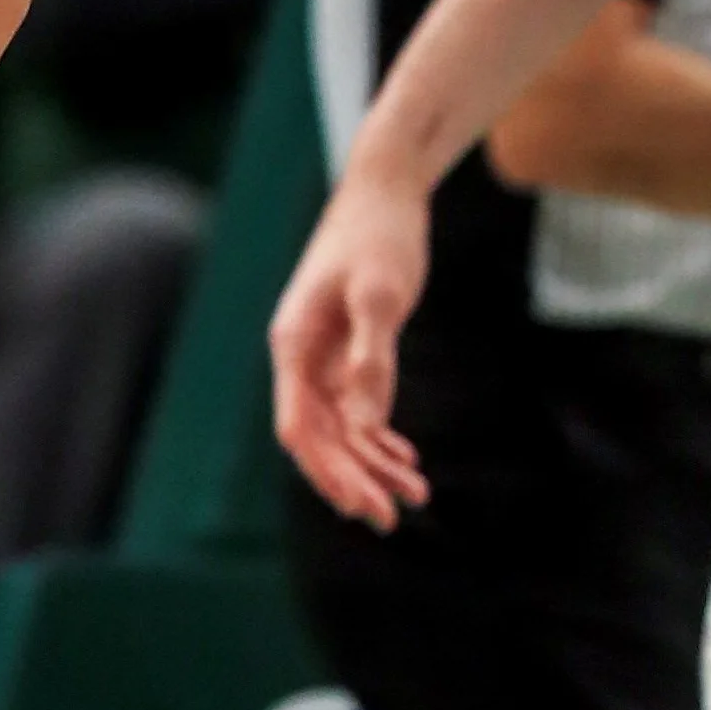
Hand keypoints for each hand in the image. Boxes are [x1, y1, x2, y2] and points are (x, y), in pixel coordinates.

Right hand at [268, 169, 432, 530]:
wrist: (386, 191)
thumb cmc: (378, 236)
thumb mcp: (379, 295)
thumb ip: (371, 358)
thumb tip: (365, 423)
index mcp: (294, 346)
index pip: (300, 427)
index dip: (327, 470)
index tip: (359, 504)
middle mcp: (303, 358)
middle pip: (322, 437)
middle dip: (353, 479)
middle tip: (392, 518)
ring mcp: (326, 356)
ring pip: (345, 427)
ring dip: (375, 464)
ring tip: (416, 496)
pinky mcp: (351, 350)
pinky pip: (361, 406)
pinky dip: (382, 435)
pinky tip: (406, 460)